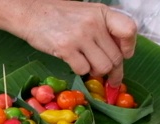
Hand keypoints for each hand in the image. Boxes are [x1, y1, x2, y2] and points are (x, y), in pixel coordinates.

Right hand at [17, 1, 136, 86]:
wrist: (31, 14)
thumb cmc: (59, 16)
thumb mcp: (87, 14)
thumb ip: (104, 30)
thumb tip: (120, 56)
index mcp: (102, 13)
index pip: (129, 30)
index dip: (129, 47)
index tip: (124, 55)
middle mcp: (94, 23)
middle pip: (115, 57)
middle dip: (111, 70)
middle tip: (105, 75)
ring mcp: (80, 36)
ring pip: (102, 67)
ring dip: (96, 72)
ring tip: (87, 65)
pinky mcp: (66, 48)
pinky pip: (83, 70)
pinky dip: (80, 71)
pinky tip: (73, 62)